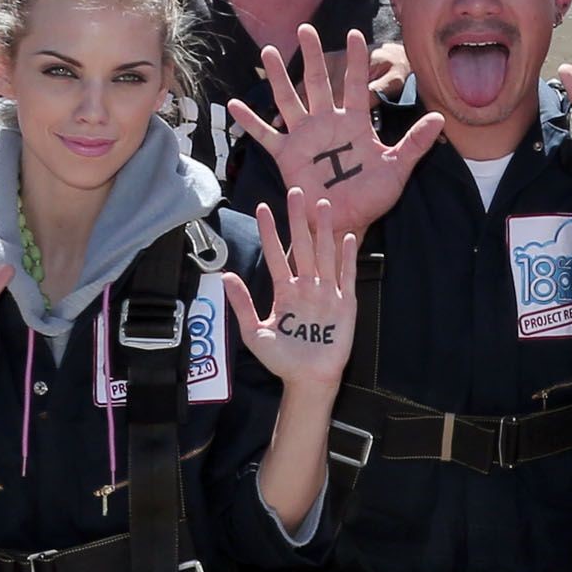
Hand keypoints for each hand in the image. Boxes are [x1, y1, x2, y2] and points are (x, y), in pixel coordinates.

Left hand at [223, 186, 361, 395]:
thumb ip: (242, 304)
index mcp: (285, 291)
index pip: (276, 254)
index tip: (262, 208)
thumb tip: (224, 275)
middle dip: (298, 219)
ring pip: (325, 254)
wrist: (308, 380)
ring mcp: (327, 293)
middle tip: (296, 191)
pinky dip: (346, 258)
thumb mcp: (254, 333)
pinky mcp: (344, 305)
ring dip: (324, 230)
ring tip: (323, 205)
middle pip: (303, 246)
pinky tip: (345, 238)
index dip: (270, 231)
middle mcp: (306, 287)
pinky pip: (345, 277)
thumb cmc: (282, 359)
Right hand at [228, 25, 441, 236]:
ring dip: (278, 77)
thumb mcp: (396, 168)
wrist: (345, 222)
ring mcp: (305, 137)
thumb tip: (440, 120)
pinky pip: (266, 135)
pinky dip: (250, 121)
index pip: (354, 84)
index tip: (355, 33)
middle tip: (306, 28)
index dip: (356, 60)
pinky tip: (233, 104)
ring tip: (268, 52)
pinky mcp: (287, 155)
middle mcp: (327, 124)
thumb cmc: (372, 198)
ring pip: (289, 99)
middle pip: (317, 82)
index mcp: (354, 124)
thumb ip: (415, 143)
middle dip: (311, 55)